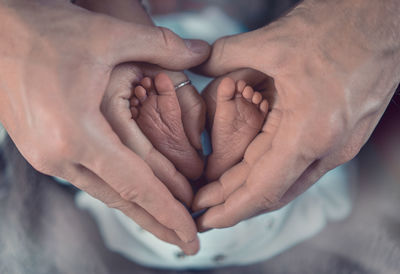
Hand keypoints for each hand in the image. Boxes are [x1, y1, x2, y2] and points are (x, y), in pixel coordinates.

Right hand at [0, 0, 208, 253]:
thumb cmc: (45, 30)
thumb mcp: (108, 34)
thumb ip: (162, 45)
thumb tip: (203, 51)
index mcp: (76, 133)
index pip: (136, 185)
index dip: (169, 213)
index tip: (192, 238)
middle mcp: (58, 155)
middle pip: (121, 200)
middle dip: (158, 223)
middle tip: (187, 243)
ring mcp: (46, 156)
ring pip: (105, 192)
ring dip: (139, 209)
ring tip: (168, 224)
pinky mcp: (42, 149)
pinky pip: (89, 179)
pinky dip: (118, 189)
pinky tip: (134, 194)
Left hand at [193, 0, 399, 229]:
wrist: (387, 20)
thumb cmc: (340, 28)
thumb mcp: (273, 42)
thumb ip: (226, 56)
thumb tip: (198, 63)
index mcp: (310, 131)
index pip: (262, 189)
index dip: (230, 209)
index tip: (205, 219)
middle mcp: (328, 148)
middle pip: (271, 190)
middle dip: (233, 202)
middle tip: (200, 206)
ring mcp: (338, 144)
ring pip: (286, 180)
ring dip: (251, 189)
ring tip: (219, 193)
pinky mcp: (340, 136)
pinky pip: (299, 164)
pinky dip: (270, 172)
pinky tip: (250, 170)